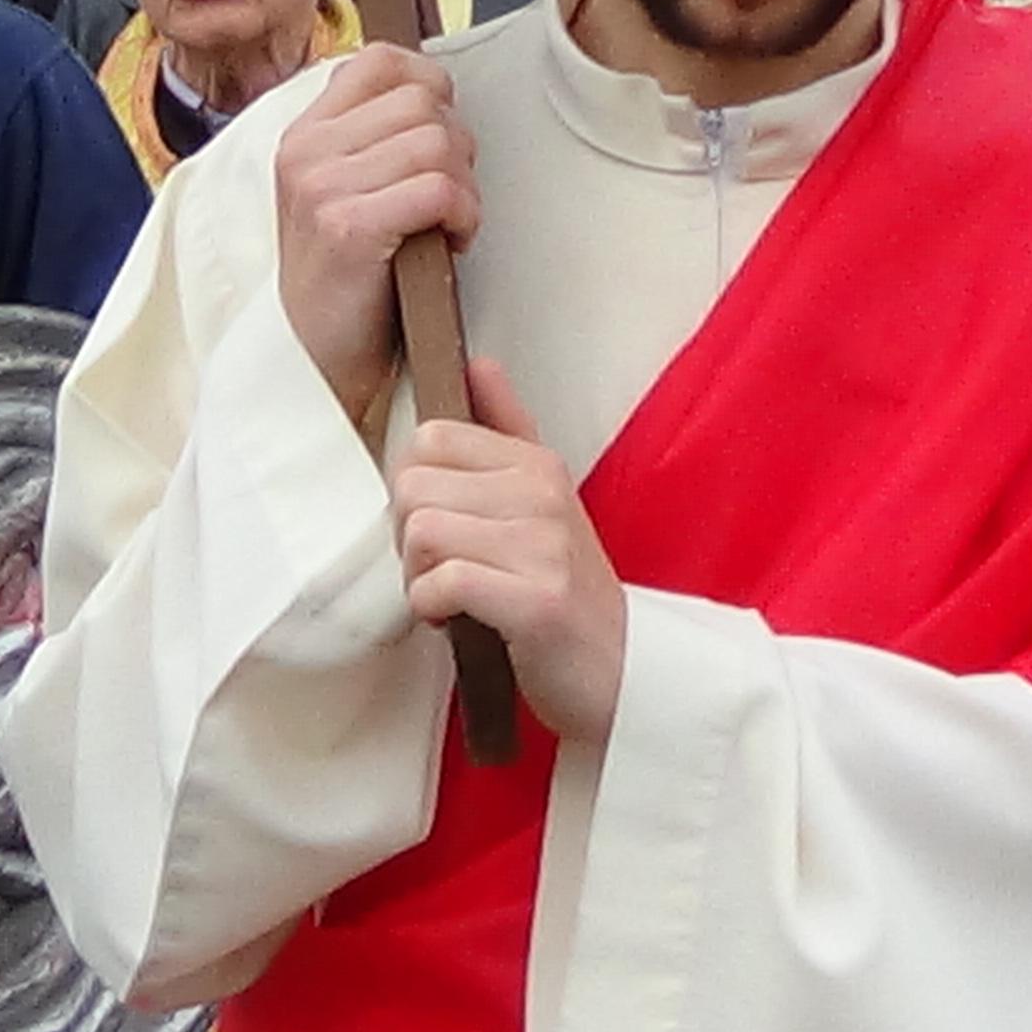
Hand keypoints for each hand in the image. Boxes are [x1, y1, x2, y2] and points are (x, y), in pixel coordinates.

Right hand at [272, 48, 480, 422]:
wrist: (317, 360)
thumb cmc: (349, 279)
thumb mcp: (344, 191)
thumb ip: (374, 139)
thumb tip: (438, 96)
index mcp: (305, 132)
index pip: (381, 61)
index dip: (430, 89)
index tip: (439, 139)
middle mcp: (306, 151)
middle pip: (423, 101)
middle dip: (456, 149)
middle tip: (446, 199)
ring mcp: (321, 187)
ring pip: (438, 141)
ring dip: (463, 188)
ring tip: (446, 225)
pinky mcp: (347, 227)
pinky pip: (438, 189)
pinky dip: (462, 216)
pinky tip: (449, 243)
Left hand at [391, 359, 626, 742]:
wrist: (622, 668)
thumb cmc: (567, 589)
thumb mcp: (546, 499)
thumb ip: (508, 430)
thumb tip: (478, 363)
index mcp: (538, 463)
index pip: (431, 437)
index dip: (415, 487)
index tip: (441, 526)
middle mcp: (543, 493)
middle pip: (413, 486)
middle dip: (408, 537)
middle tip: (440, 568)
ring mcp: (543, 545)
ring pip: (420, 532)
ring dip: (417, 576)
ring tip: (450, 596)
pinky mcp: (537, 600)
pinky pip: (442, 582)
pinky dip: (432, 607)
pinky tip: (455, 619)